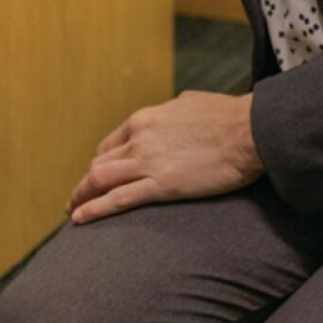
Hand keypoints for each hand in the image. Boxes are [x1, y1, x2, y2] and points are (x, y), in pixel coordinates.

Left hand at [66, 90, 263, 224]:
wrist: (249, 131)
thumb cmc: (228, 116)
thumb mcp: (191, 103)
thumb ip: (174, 111)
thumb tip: (175, 112)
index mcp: (146, 119)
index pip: (111, 144)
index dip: (100, 163)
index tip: (97, 176)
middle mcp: (140, 138)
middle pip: (100, 163)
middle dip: (86, 183)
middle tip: (78, 198)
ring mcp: (148, 161)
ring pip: (100, 180)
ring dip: (82, 197)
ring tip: (73, 212)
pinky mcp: (161, 185)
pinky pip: (118, 199)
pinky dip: (95, 209)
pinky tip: (81, 219)